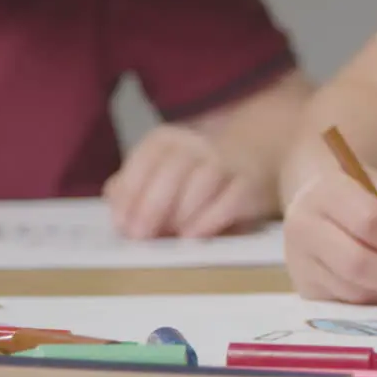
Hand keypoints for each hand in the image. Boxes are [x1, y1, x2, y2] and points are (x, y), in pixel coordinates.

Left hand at [104, 125, 269, 239]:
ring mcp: (228, 162)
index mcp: (168, 139)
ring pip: (202, 181)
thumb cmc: (200, 175)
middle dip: (152, 205)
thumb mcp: (165, 174)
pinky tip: (194, 235)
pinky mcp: (251, 183)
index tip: (122, 225)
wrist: (260, 156)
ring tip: (168, 236)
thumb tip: (116, 204)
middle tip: (141, 236)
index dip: (131, 194)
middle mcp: (197, 144)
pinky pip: (231, 199)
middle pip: (172, 170)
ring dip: (181, 212)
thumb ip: (136, 186)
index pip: (145, 160)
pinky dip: (210, 218)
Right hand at [282, 162, 376, 303]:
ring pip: (352, 290)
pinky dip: (376, 303)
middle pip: (357, 263)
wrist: (312, 202)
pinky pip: (346, 305)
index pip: (368, 221)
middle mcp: (303, 227)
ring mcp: (299, 262)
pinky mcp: (304, 289)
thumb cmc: (354, 194)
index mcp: (325, 192)